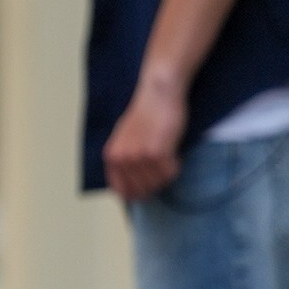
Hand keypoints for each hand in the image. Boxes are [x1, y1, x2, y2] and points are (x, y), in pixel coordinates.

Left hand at [103, 66, 188, 202]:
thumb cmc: (146, 113)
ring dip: (166, 175)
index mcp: (112, 156)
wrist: (159, 94)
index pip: (120, 190)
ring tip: (168, 159)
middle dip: (154, 185)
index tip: (146, 192)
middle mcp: (123, 159)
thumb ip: (124, 160)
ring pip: (158, 183)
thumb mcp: (125, 138)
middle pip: (141, 190)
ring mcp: (140, 158)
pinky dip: (176, 167)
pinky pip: (171, 173)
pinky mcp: (159, 153)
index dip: (134, 195)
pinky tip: (175, 155)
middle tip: (162, 171)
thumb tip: (129, 186)